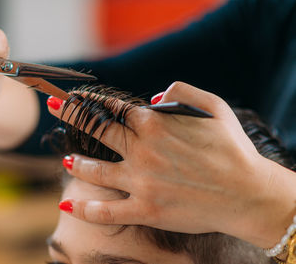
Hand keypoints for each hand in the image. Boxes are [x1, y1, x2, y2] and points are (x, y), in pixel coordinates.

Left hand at [49, 81, 295, 247]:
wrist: (249, 194)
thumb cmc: (233, 149)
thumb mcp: (213, 107)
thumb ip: (182, 92)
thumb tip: (153, 98)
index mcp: (154, 124)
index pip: (112, 108)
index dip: (89, 100)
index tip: (73, 96)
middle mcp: (141, 150)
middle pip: (97, 130)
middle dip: (71, 116)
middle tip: (53, 108)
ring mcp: (140, 182)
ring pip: (95, 170)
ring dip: (77, 163)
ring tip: (66, 159)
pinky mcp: (145, 209)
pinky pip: (106, 211)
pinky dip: (84, 208)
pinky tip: (67, 203)